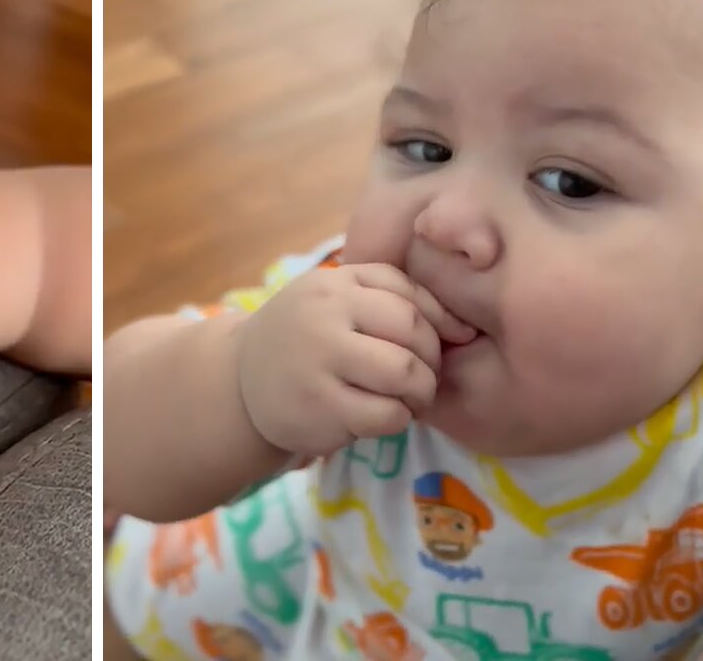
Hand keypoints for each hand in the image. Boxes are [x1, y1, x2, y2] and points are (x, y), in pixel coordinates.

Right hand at [235, 263, 475, 457]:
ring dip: (420, 393)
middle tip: (423, 377)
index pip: (409, 296)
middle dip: (431, 361)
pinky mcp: (319, 407)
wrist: (239, 383)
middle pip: (413, 333)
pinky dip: (397, 419)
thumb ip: (391, 297)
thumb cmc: (303, 338)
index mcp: (333, 283)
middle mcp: (324, 315)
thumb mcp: (335, 299)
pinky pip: (386, 414)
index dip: (440, 323)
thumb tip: (464, 328)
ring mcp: (318, 361)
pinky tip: (383, 416)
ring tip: (409, 399)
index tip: (445, 345)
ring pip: (405, 374)